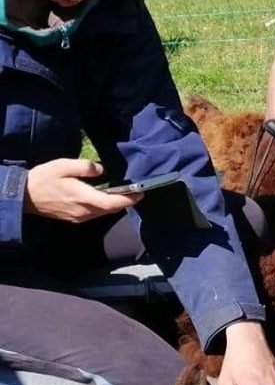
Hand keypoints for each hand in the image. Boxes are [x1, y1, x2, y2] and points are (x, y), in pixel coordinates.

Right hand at [24, 159, 141, 220]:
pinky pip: (95, 214)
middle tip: (136, 191)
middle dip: (126, 201)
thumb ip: (86, 167)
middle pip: (111, 209)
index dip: (129, 200)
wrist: (24, 196)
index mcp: (83, 198)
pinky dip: (105, 207)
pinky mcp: (74, 218)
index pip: (113, 203)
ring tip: (124, 193)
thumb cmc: (44, 178)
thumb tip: (101, 170)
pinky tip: (106, 197)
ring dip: (115, 205)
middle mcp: (84, 212)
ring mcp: (79, 217)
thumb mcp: (64, 165)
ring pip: (104, 213)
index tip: (141, 193)